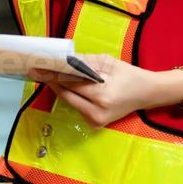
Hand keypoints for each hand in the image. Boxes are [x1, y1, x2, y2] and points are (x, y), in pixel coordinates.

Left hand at [29, 55, 182, 127]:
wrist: (146, 94)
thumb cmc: (128, 75)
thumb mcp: (107, 62)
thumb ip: (84, 62)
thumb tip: (61, 60)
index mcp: (102, 95)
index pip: (71, 83)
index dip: (53, 74)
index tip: (38, 67)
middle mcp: (97, 112)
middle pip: (66, 94)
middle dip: (51, 81)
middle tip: (36, 70)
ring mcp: (96, 121)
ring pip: (69, 101)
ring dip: (58, 88)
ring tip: (45, 74)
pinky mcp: (95, 124)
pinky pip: (77, 106)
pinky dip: (69, 95)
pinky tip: (61, 84)